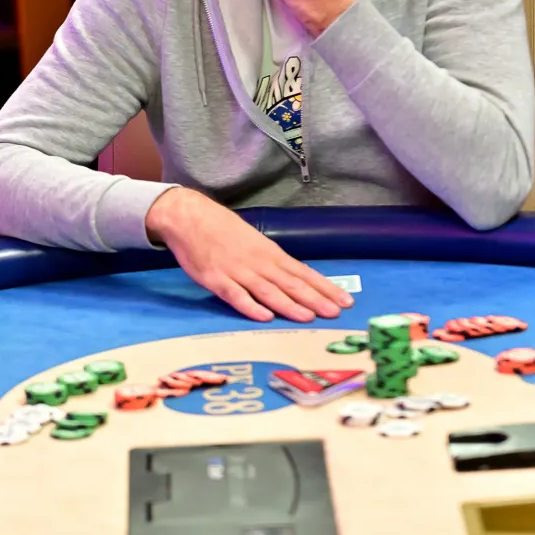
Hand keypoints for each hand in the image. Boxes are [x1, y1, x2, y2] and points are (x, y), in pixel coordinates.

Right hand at [146, 188, 352, 321]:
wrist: (189, 216)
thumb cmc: (221, 229)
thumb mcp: (252, 241)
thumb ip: (270, 261)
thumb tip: (292, 278)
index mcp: (269, 253)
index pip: (303, 273)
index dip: (324, 287)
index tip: (345, 301)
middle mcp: (258, 263)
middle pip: (291, 283)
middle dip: (315, 299)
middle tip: (336, 313)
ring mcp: (237, 271)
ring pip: (268, 291)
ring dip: (289, 305)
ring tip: (309, 317)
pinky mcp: (216, 279)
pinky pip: (235, 295)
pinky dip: (250, 306)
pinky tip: (265, 317)